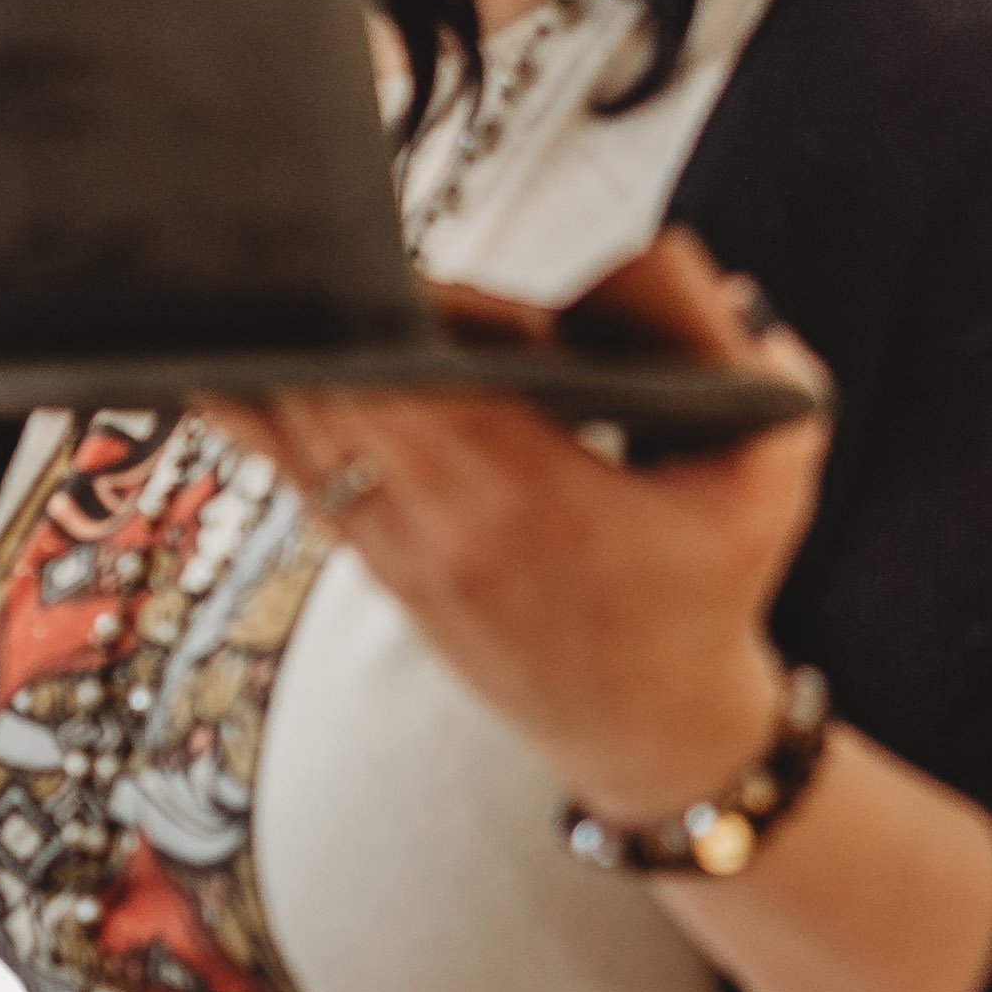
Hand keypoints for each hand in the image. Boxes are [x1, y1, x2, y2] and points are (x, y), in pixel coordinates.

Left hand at [210, 230, 827, 829]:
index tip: (402, 275)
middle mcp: (449, 531)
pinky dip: (268, 423)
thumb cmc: (706, 598)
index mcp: (536, 501)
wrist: (650, 732)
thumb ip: (765, 380)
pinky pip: (304, 479)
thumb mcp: (767, 488)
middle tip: (320, 259)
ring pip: (305, 443)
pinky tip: (224, 368)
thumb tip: (708, 282)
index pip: (428, 387)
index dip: (403, 322)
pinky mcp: (380, 571)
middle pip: (346, 401)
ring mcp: (403, 556)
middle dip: (333, 327)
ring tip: (262, 294)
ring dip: (284, 369)